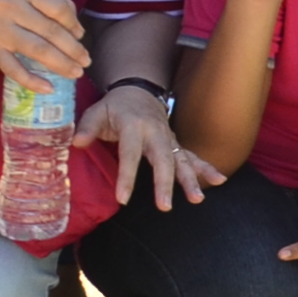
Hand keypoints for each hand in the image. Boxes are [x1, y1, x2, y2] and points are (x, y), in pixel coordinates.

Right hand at [0, 0, 91, 92]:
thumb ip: (51, 3)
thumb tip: (76, 32)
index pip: (59, 8)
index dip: (74, 24)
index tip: (81, 36)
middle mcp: (9, 5)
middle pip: (51, 31)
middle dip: (73, 49)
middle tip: (86, 61)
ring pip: (37, 50)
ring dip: (61, 64)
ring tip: (76, 73)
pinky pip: (14, 69)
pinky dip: (32, 81)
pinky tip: (48, 88)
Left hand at [78, 84, 223, 210]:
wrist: (139, 91)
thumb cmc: (115, 106)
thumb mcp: (97, 111)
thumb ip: (88, 127)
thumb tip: (77, 143)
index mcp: (134, 126)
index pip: (131, 154)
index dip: (127, 176)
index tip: (122, 199)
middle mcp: (155, 133)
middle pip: (163, 159)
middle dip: (165, 183)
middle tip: (165, 206)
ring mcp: (168, 138)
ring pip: (182, 160)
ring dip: (191, 179)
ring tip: (197, 199)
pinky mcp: (175, 144)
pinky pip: (192, 157)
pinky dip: (206, 168)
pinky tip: (219, 180)